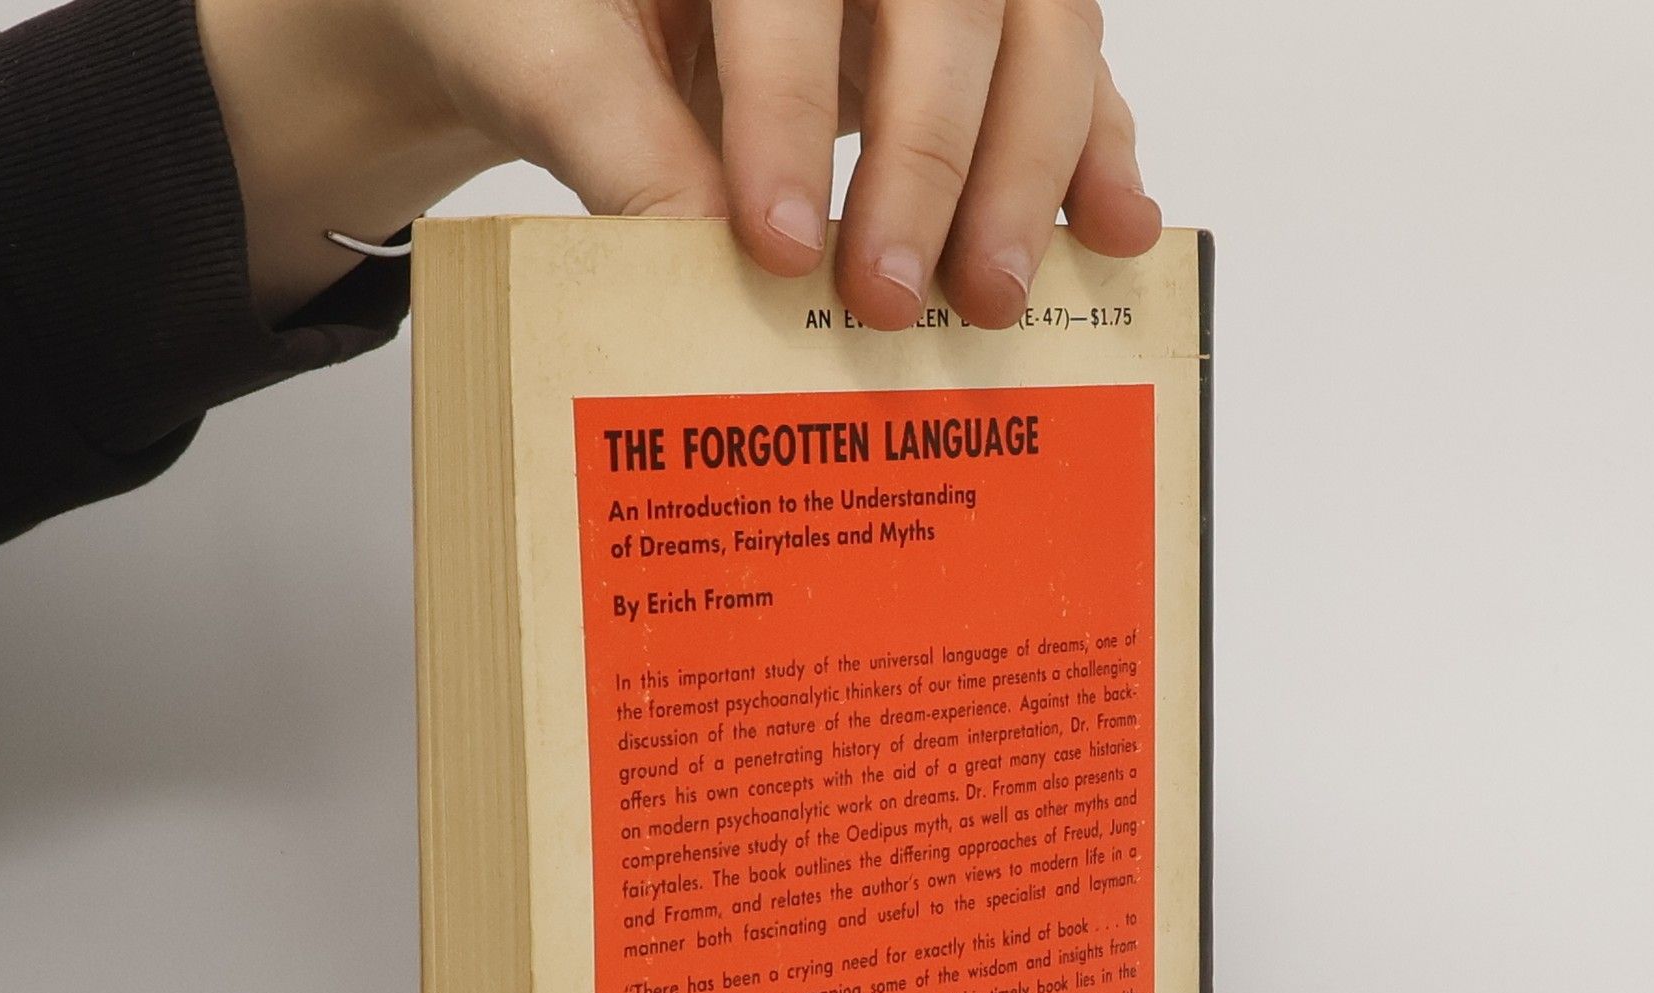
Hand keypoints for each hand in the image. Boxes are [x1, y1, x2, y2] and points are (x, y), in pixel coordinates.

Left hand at [197, 0, 1160, 328]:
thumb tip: (696, 254)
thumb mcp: (546, 62)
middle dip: (934, 158)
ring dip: (1032, 167)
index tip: (772, 243)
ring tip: (995, 297)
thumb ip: (615, 141)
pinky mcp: (975, 31)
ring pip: (1038, 27)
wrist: (552, 5)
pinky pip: (1062, 71)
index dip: (790, 112)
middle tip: (894, 302)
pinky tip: (1114, 230)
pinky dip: (1094, 150)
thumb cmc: (539, 12)